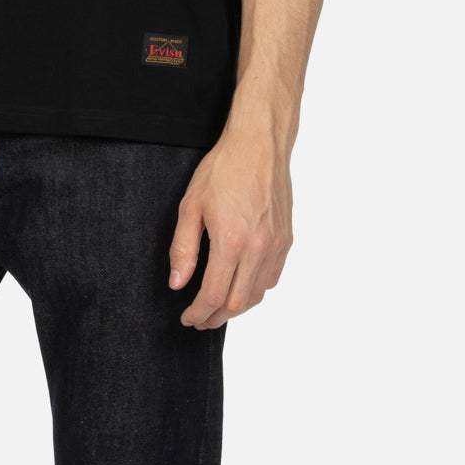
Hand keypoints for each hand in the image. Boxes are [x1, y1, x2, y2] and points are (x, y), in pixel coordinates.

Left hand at [167, 133, 293, 328]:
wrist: (258, 145)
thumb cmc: (223, 169)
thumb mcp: (191, 206)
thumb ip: (183, 249)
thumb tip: (177, 283)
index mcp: (231, 242)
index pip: (214, 295)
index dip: (198, 312)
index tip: (187, 318)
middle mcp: (258, 249)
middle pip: (238, 303)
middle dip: (216, 317)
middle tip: (199, 319)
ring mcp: (276, 246)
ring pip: (258, 295)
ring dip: (236, 308)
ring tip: (218, 307)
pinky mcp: (286, 239)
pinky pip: (272, 278)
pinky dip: (256, 290)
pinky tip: (242, 285)